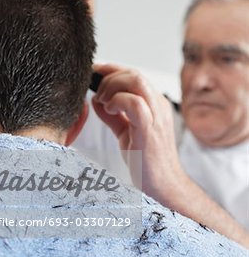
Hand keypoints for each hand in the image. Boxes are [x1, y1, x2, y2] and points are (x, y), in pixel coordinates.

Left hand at [92, 64, 184, 202]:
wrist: (163, 186)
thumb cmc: (146, 162)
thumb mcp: (126, 133)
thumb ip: (113, 116)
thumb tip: (97, 100)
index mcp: (154, 105)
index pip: (133, 75)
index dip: (111, 70)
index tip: (93, 74)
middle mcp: (158, 106)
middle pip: (134, 73)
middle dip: (109, 76)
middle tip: (96, 91)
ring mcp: (156, 116)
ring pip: (136, 80)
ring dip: (112, 86)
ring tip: (102, 101)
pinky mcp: (150, 129)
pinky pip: (135, 103)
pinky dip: (118, 101)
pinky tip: (109, 110)